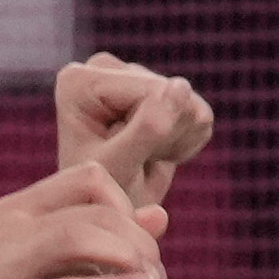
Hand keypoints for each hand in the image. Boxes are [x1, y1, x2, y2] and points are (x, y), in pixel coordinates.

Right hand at [0, 157, 167, 278]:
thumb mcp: (52, 278)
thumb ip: (98, 247)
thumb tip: (158, 216)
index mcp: (11, 214)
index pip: (86, 178)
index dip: (128, 206)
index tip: (145, 246)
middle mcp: (0, 232)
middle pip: (90, 208)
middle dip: (137, 237)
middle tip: (158, 270)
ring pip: (76, 237)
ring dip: (128, 256)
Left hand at [52, 53, 214, 215]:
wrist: (111, 211)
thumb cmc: (104, 196)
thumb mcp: (123, 167)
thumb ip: (149, 127)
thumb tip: (182, 86)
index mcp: (80, 80)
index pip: (150, 90)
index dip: (155, 132)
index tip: (127, 159)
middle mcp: (101, 67)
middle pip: (169, 90)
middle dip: (165, 134)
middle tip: (137, 163)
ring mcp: (131, 75)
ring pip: (188, 101)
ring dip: (175, 140)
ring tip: (145, 159)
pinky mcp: (156, 88)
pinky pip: (198, 111)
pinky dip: (186, 142)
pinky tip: (157, 153)